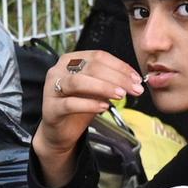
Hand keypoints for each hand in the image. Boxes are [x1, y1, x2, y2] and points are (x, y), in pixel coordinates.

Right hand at [32, 49, 140, 175]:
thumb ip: (110, 81)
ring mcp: (51, 88)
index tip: (136, 79)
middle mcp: (58, 70)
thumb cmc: (78, 106)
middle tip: (135, 89)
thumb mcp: (96, 90)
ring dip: (103, 87)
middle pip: (91, 67)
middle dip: (117, 78)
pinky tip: (104, 107)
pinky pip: (70, 103)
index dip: (120, 66)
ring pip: (78, 82)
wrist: (59, 131)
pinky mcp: (50, 108)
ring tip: (121, 95)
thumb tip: (133, 80)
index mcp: (70, 60)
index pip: (98, 56)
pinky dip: (89, 104)